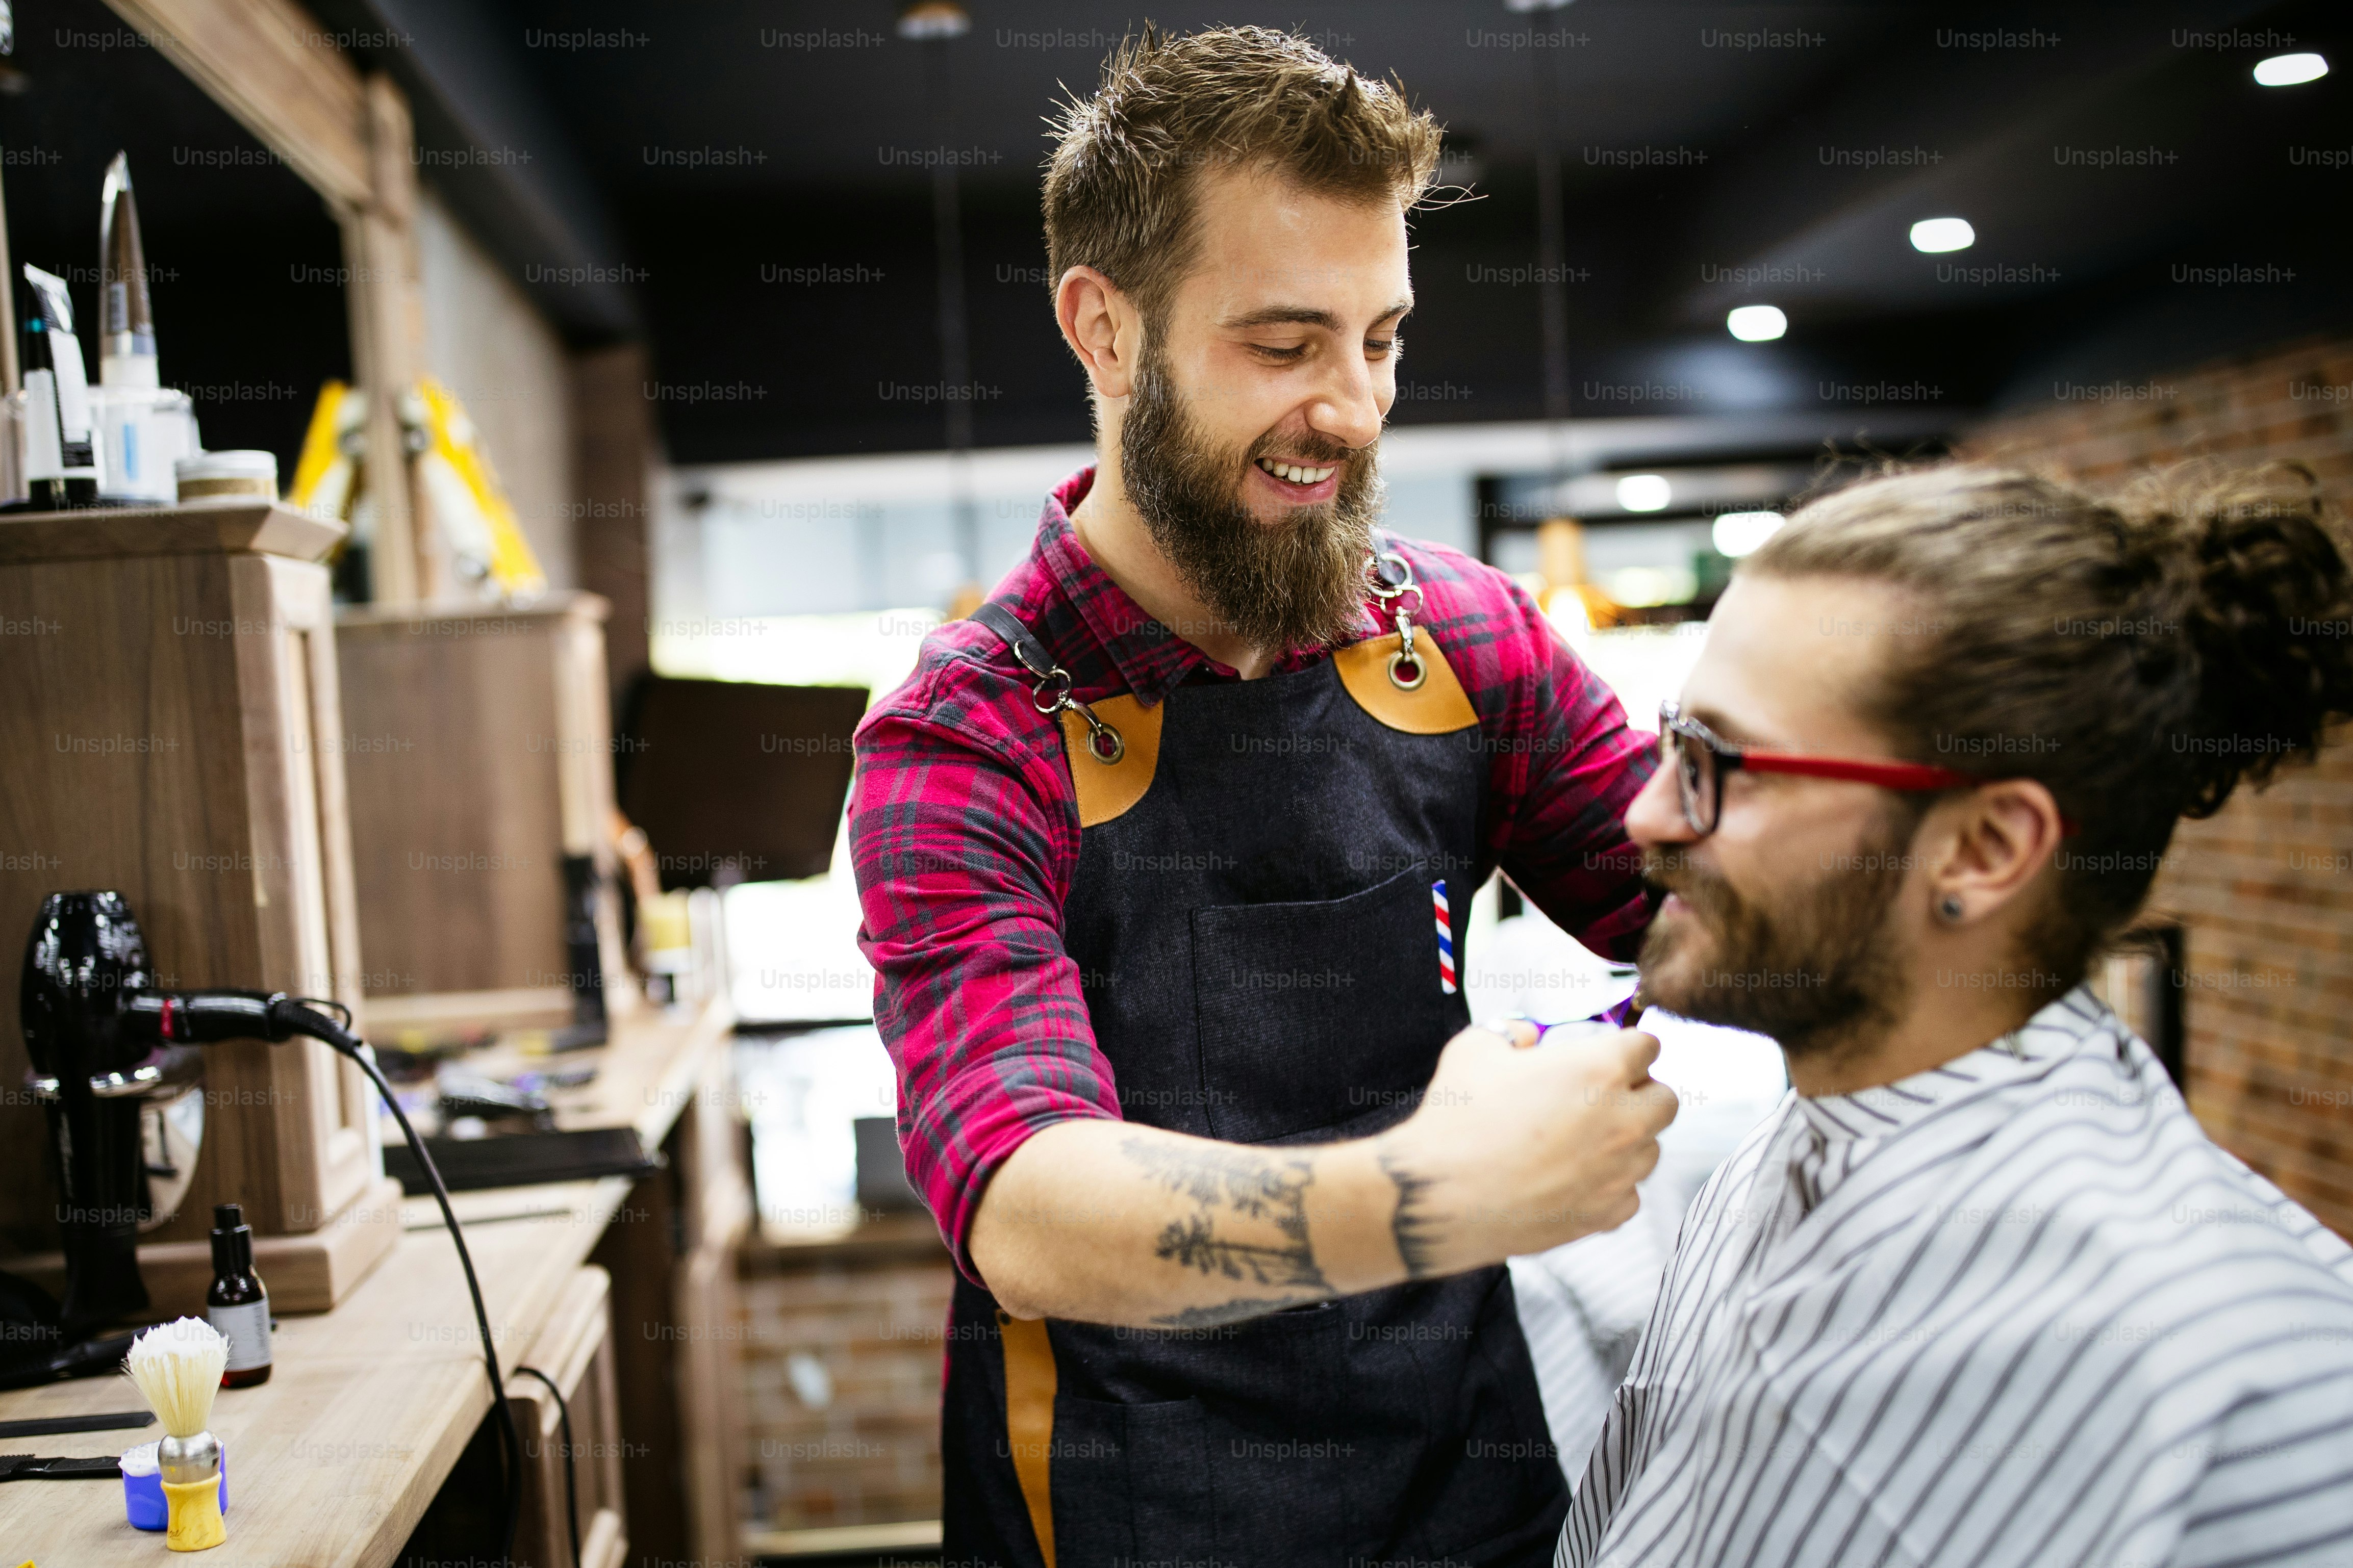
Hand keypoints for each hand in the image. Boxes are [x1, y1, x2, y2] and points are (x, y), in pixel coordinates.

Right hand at [1370, 1021, 1676, 1276]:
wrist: (1440, 1196)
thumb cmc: (1458, 1120)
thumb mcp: (1476, 1048)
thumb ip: (1511, 1033)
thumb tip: (1527, 1038)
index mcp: (1599, 1071)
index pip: (1648, 1047)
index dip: (1627, 1047)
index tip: (1613, 1054)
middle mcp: (1622, 1121)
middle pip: (1666, 1099)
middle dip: (1641, 1093)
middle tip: (1604, 1097)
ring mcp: (1618, 1172)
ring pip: (1651, 1149)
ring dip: (1628, 1140)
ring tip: (1585, 1141)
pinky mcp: (1606, 1213)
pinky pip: (1630, 1194)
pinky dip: (1611, 1185)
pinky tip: (1575, 1178)